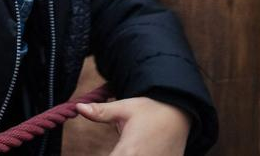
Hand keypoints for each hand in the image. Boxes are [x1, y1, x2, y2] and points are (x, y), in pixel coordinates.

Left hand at [76, 97, 190, 155]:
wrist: (180, 113)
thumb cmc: (150, 110)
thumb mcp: (124, 108)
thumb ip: (101, 112)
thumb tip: (79, 107)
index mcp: (129, 151)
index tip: (99, 152)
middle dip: (116, 155)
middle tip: (117, 147)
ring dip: (125, 155)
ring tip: (128, 147)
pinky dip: (141, 155)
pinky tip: (139, 149)